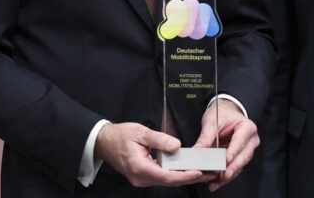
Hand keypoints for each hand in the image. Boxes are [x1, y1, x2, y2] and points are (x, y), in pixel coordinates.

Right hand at [95, 122, 212, 187]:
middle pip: (170, 181)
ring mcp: (141, 179)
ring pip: (167, 181)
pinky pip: (162, 178)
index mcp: (139, 167)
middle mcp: (141, 178)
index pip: (167, 176)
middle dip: (190, 178)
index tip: (199, 172)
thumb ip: (160, 139)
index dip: (185, 175)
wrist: (104, 142)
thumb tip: (177, 146)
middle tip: (208, 173)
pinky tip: (185, 170)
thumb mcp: (140, 132)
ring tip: (202, 171)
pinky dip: (175, 175)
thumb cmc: (120, 136)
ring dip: (184, 177)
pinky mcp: (143, 177)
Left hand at [193, 99, 258, 191]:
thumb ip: (206, 137)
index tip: (225, 161)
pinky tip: (216, 181)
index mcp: (247, 127)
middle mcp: (251, 140)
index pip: (240, 141)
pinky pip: (234, 168)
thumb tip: (197, 151)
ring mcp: (248, 150)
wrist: (227, 113)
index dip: (233, 152)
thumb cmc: (222, 114)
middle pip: (242, 157)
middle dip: (231, 169)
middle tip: (221, 176)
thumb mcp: (212, 122)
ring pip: (239, 166)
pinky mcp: (241, 157)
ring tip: (215, 182)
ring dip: (227, 176)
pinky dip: (225, 176)